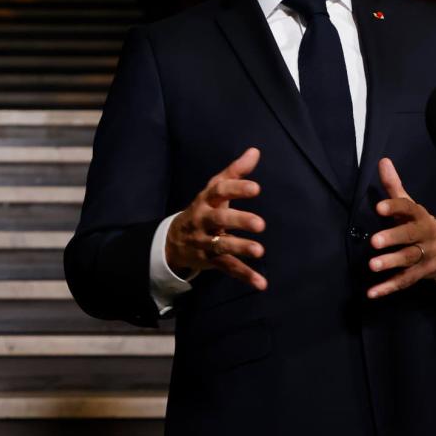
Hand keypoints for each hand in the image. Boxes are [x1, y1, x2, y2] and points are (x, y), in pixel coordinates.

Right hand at [165, 147, 266, 289]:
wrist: (174, 239)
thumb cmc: (203, 209)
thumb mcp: (214, 189)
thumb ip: (235, 172)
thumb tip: (255, 151)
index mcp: (206, 200)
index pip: (219, 191)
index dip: (236, 189)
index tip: (256, 188)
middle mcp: (204, 220)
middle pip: (219, 219)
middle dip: (238, 221)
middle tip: (260, 223)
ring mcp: (205, 242)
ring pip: (222, 245)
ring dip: (240, 248)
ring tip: (259, 251)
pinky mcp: (210, 261)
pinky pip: (227, 268)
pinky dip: (244, 276)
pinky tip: (262, 284)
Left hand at [367, 158, 435, 298]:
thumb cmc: (422, 224)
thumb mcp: (410, 206)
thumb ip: (394, 186)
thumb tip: (383, 161)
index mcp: (420, 217)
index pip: (409, 209)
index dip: (395, 208)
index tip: (379, 208)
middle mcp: (424, 236)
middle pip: (410, 237)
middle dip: (393, 238)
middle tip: (374, 241)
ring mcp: (424, 256)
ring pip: (408, 260)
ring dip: (391, 263)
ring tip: (372, 265)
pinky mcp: (420, 274)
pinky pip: (404, 281)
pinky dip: (388, 288)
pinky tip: (372, 292)